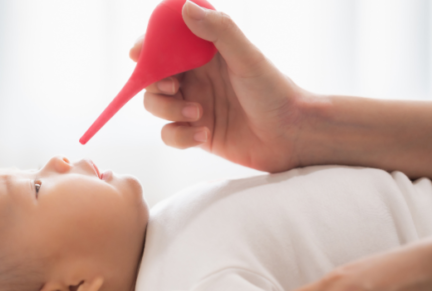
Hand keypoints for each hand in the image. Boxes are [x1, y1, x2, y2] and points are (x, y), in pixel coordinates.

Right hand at [131, 0, 316, 172]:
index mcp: (205, 55)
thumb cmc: (275, 92)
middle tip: (171, 87)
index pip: (166, 45)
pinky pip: (170, 134)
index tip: (138, 53)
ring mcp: (193, 106)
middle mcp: (196, 79)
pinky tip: (204, 135)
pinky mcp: (195, 134)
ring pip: (156, 106)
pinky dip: (180, 136)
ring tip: (198, 114)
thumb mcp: (247, 57)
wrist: (293, 135)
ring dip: (169, 110)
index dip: (148, 48)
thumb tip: (184, 8)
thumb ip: (218, 31)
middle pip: (153, 78)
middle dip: (154, 84)